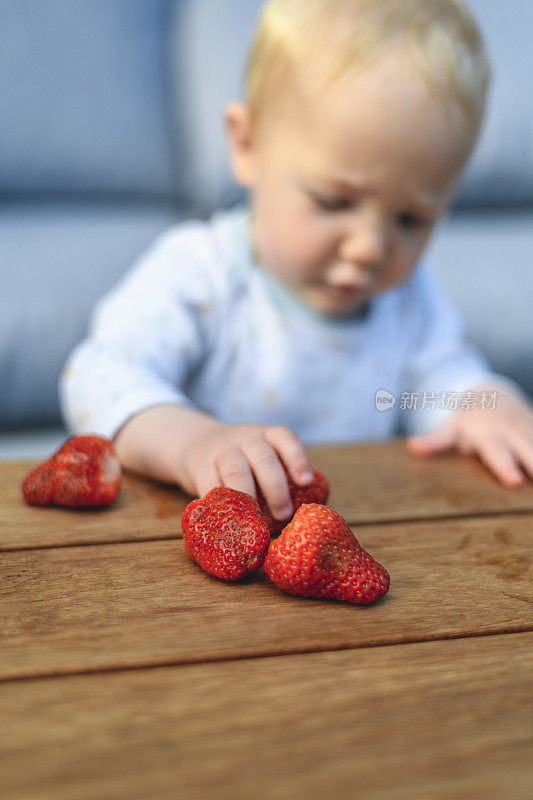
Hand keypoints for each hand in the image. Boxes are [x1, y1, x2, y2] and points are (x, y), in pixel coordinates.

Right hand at [180, 422, 313, 519]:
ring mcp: (222, 451)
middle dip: (275, 487)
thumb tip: (304, 516)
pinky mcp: (201, 468)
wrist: (197, 442)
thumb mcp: (262, 455)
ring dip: (248, 497)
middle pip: (263, 458)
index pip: (284, 438)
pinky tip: (230, 522)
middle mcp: (246, 438)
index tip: (306, 482)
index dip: (297, 459)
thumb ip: (281, 477)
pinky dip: (222, 506)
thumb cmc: (245, 460)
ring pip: (235, 470)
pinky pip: (211, 487)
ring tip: (256, 521)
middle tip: (284, 514)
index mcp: (267, 435)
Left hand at [406, 385, 532, 486]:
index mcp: (489, 434)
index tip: (515, 480)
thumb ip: (436, 441)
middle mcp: (514, 433)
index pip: (497, 453)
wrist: (493, 393)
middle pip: (530, 451)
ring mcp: (531, 431)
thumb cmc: (469, 420)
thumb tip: (414, 447)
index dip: (505, 466)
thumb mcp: (452, 428)